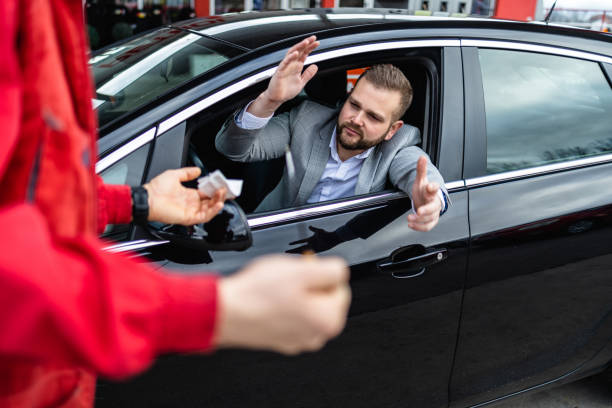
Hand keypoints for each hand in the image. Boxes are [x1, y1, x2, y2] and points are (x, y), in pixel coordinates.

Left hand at [143, 167, 225, 225]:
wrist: (148, 199)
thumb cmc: (156, 189)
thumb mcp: (174, 175)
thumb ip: (187, 173)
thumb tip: (197, 170)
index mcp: (189, 195)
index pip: (207, 193)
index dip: (215, 189)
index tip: (221, 184)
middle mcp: (191, 204)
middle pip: (211, 201)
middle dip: (220, 195)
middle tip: (226, 189)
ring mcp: (191, 211)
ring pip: (210, 209)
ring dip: (218, 202)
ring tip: (223, 194)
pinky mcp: (189, 217)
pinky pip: (205, 216)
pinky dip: (213, 211)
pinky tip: (218, 204)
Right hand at [215, 255, 350, 354]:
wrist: (224, 312)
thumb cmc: (258, 294)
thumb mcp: (302, 270)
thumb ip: (333, 269)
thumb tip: (340, 272)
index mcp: (329, 320)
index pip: (340, 285)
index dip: (320, 271)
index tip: (303, 268)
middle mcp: (317, 335)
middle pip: (323, 297)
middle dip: (308, 284)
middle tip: (287, 277)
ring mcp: (298, 340)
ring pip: (306, 306)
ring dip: (295, 294)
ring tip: (274, 288)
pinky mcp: (281, 340)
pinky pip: (290, 316)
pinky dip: (282, 306)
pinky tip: (267, 299)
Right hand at [248, 36, 318, 116]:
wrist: (277, 98)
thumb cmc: (286, 90)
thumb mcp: (301, 82)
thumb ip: (308, 74)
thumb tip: (315, 66)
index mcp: (296, 66)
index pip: (304, 54)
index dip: (310, 48)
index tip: (317, 42)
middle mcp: (291, 65)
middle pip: (299, 51)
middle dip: (306, 44)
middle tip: (313, 38)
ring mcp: (285, 67)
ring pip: (291, 54)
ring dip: (298, 47)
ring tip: (306, 42)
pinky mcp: (279, 72)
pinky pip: (284, 63)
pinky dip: (289, 58)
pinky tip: (295, 54)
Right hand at [287, 226, 340, 253]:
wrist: (332, 239)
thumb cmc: (326, 234)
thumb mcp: (319, 231)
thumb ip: (314, 229)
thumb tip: (309, 226)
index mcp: (309, 239)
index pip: (300, 242)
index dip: (294, 243)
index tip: (289, 244)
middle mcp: (310, 244)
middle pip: (299, 248)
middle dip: (293, 250)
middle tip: (286, 252)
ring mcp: (313, 248)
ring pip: (303, 252)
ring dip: (297, 253)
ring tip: (292, 256)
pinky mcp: (317, 251)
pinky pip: (309, 254)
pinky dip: (305, 256)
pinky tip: (301, 258)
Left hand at [408, 156, 441, 231]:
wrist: (428, 200)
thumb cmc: (425, 191)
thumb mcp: (421, 180)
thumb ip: (421, 169)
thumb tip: (421, 157)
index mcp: (432, 191)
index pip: (435, 188)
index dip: (433, 187)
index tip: (430, 186)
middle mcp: (434, 202)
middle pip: (434, 207)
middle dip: (426, 210)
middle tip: (419, 211)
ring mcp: (433, 212)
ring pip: (430, 218)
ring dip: (420, 220)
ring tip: (410, 218)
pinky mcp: (431, 220)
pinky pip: (428, 226)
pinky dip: (419, 227)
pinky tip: (411, 225)